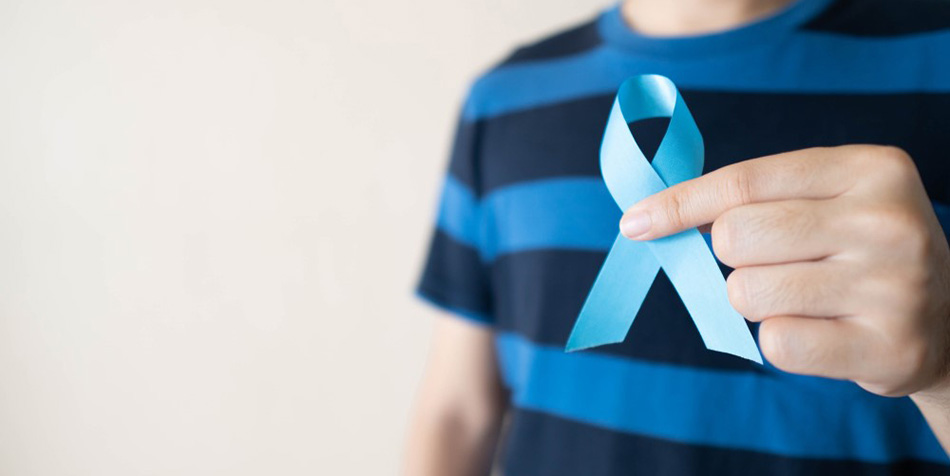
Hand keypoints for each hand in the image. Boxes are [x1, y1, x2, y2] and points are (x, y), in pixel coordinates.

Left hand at [620, 145, 949, 397]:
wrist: (949, 319)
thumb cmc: (858, 250)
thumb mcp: (826, 200)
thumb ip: (751, 200)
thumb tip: (649, 217)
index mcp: (871, 169)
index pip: (742, 183)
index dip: (678, 204)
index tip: (635, 222)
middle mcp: (889, 222)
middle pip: (735, 238)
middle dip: (732, 256)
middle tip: (775, 263)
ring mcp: (895, 288)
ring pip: (746, 293)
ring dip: (755, 300)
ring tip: (806, 298)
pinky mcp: (889, 347)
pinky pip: (775, 344)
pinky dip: (780, 340)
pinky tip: (822, 331)